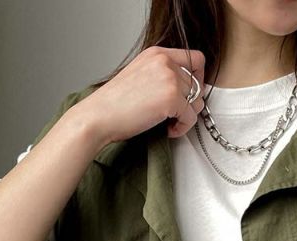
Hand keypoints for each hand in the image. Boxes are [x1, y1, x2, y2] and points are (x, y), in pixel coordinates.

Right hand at [75, 45, 206, 149]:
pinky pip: (191, 118)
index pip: (195, 58)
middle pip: (198, 84)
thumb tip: (185, 89)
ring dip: (186, 117)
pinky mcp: (172, 98)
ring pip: (197, 102)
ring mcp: (169, 78)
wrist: (98, 116)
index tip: (189, 94)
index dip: (198, 78)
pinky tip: (167, 130)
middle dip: (190, 104)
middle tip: (175, 115)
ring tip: (169, 123)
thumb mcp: (140, 76)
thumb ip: (162, 75)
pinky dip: (182, 128)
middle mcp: (165, 62)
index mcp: (157, 53)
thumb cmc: (114, 103)